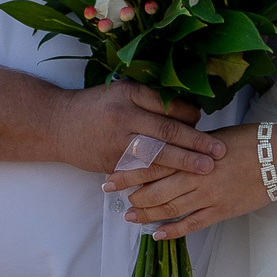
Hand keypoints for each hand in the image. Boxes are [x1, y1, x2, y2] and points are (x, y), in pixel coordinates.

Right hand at [54, 81, 223, 178]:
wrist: (57, 123)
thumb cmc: (95, 106)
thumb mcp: (121, 92)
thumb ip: (149, 100)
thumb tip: (188, 112)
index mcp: (129, 94)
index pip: (167, 105)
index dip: (190, 115)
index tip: (204, 122)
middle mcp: (123, 116)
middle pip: (166, 130)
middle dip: (196, 142)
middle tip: (219, 151)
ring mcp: (116, 141)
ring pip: (156, 154)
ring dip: (184, 162)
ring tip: (206, 168)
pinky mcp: (111, 162)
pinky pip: (140, 171)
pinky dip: (160, 178)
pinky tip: (178, 184)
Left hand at [106, 122, 275, 239]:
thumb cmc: (249, 141)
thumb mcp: (213, 137)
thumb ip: (190, 146)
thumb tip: (169, 149)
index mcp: (193, 154)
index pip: (154, 163)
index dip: (130, 171)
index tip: (111, 175)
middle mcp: (196, 176)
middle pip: (156, 188)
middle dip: (133, 194)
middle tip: (114, 198)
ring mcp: (208, 196)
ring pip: (170, 208)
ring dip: (148, 214)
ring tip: (131, 216)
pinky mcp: (221, 211)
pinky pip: (193, 223)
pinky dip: (174, 231)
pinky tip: (158, 234)